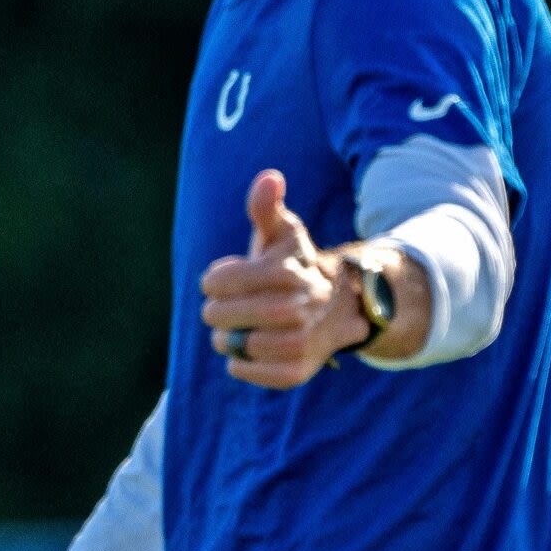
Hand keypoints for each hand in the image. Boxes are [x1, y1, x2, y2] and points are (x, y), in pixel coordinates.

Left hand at [200, 170, 369, 388]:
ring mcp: (298, 342)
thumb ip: (267, 207)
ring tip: (237, 329)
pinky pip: (247, 371)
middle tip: (223, 308)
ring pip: (234, 345)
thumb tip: (269, 178)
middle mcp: (296, 308)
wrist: (336, 309)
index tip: (222, 279)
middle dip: (217, 311)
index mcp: (286, 271)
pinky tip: (249, 349)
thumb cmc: (295, 266)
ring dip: (227, 338)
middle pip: (221, 316)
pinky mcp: (296, 371)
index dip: (214, 280)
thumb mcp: (282, 233)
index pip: (218, 281)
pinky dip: (241, 364)